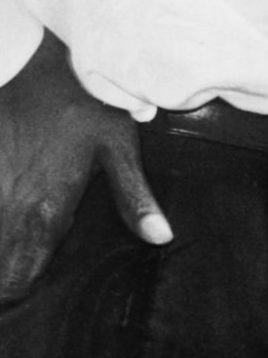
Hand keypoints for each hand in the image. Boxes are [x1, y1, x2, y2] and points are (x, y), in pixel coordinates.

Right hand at [0, 30, 170, 301]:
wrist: (26, 62)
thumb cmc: (80, 103)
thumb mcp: (118, 146)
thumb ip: (136, 197)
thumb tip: (161, 237)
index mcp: (46, 213)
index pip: (20, 278)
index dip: (19, 293)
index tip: (25, 294)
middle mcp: (9, 210)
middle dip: (2, 282)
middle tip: (11, 287)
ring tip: (6, 260)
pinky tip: (2, 215)